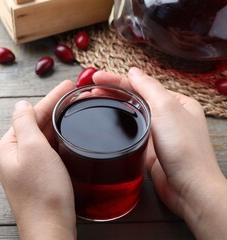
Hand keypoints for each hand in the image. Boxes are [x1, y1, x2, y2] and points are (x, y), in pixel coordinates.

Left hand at [0, 80, 76, 239]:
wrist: (50, 228)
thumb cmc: (42, 191)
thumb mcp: (32, 149)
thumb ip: (25, 123)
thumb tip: (20, 105)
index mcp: (8, 147)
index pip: (30, 114)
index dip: (51, 98)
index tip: (68, 85)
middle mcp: (14, 156)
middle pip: (36, 124)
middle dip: (55, 107)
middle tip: (74, 93)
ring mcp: (26, 167)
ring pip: (42, 137)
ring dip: (57, 121)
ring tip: (73, 107)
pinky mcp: (38, 177)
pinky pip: (47, 151)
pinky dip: (57, 138)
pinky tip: (67, 133)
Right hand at [93, 68, 226, 238]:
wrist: (189, 187)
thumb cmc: (185, 148)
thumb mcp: (166, 108)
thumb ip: (148, 87)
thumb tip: (133, 71)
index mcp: (176, 102)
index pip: (141, 85)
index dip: (116, 79)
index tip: (96, 77)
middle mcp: (167, 116)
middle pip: (134, 98)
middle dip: (111, 91)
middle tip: (88, 88)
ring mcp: (157, 133)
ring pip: (130, 115)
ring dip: (111, 106)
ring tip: (91, 101)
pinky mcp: (147, 149)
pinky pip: (129, 132)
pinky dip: (116, 125)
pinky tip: (104, 122)